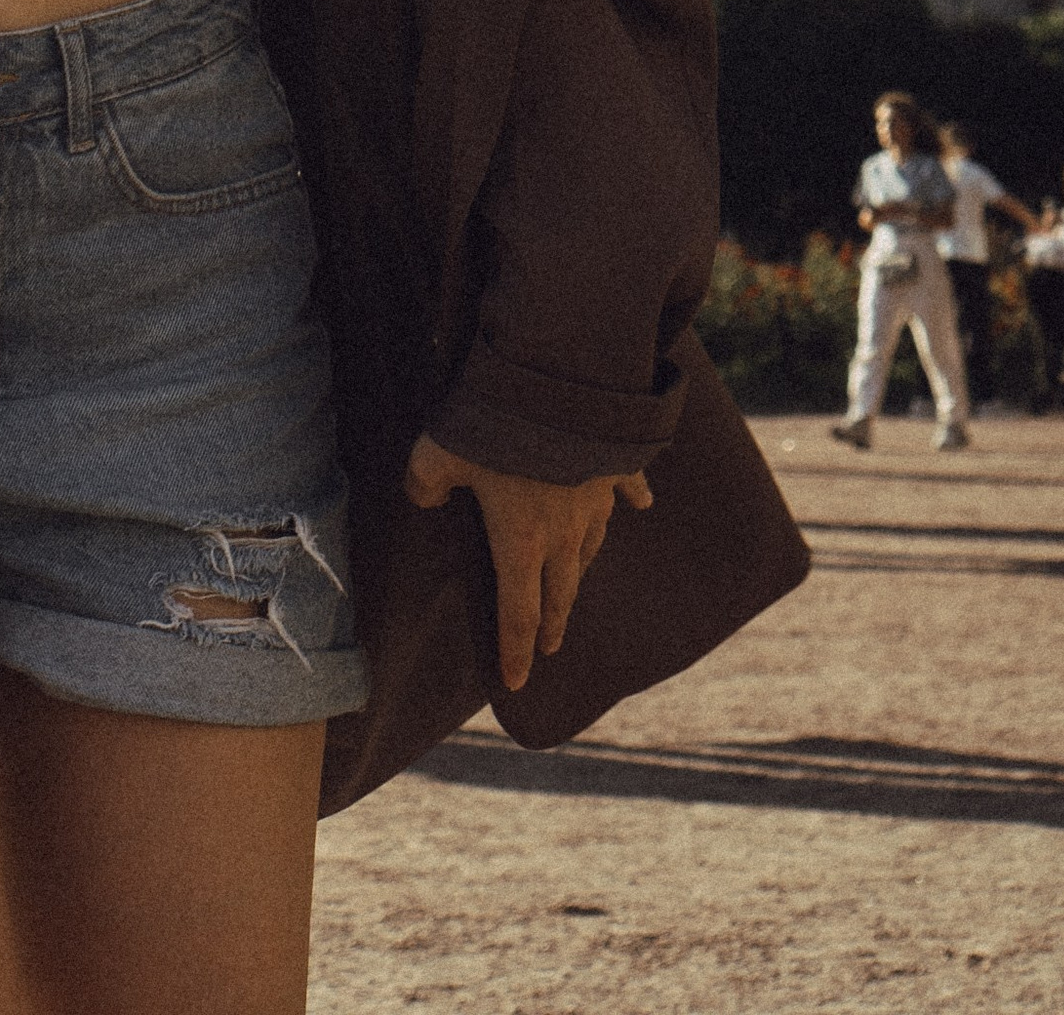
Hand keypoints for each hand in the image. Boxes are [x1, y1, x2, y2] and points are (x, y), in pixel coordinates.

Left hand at [404, 432, 652, 693]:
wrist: (559, 380)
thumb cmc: (494, 423)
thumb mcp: (437, 452)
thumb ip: (423, 482)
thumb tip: (421, 497)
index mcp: (520, 540)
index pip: (516, 611)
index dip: (514, 649)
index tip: (516, 681)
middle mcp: (564, 532)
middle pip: (559, 591)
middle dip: (552, 622)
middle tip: (549, 644)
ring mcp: (594, 499)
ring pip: (591, 547)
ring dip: (582, 568)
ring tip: (576, 581)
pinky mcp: (614, 465)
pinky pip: (628, 487)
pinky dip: (633, 498)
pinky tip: (643, 504)